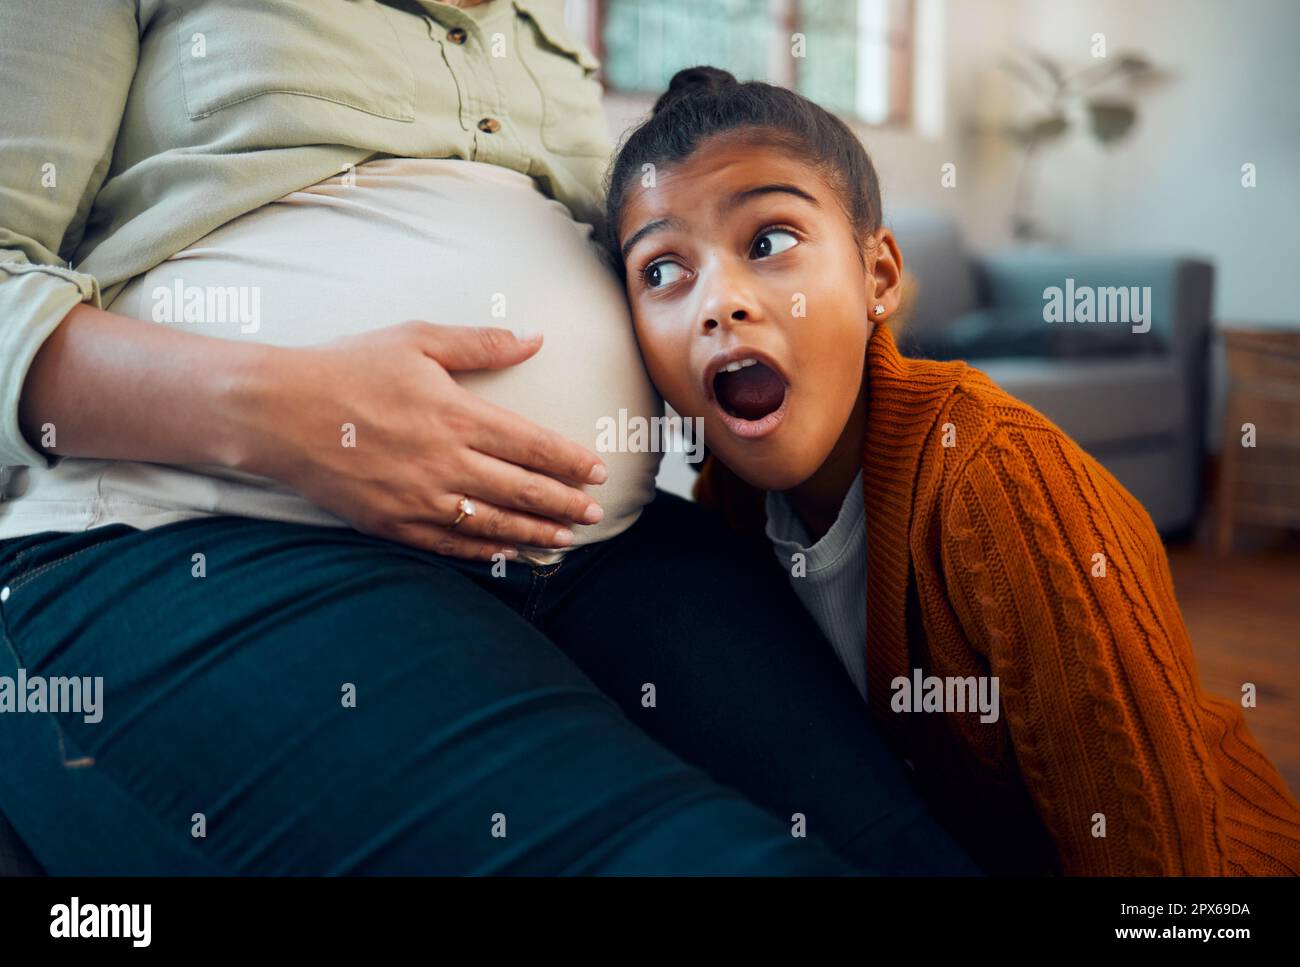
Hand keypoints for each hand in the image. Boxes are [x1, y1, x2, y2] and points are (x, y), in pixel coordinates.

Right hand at [239, 321, 606, 559]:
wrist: (277, 411)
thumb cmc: (348, 366)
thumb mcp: (416, 339)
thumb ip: (480, 343)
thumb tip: (534, 338)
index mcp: (457, 414)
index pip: (533, 446)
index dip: (570, 462)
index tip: (597, 471)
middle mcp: (445, 462)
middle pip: (522, 491)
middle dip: (566, 504)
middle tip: (596, 513)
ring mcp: (419, 498)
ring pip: (493, 523)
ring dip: (535, 533)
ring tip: (566, 539)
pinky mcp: (392, 522)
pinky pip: (450, 545)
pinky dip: (484, 550)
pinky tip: (507, 552)